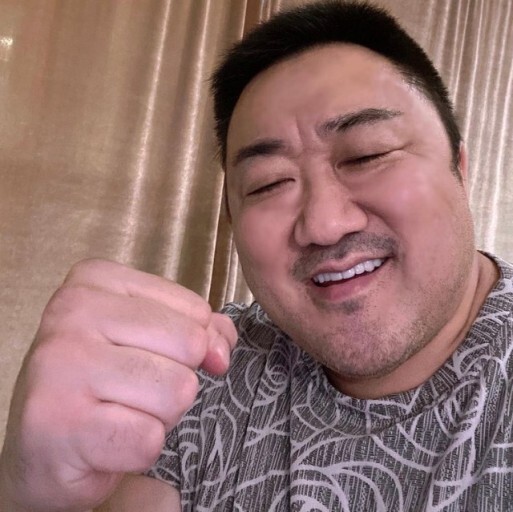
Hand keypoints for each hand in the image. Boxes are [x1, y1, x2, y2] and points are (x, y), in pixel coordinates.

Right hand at [0, 259, 236, 511]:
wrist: (42, 447)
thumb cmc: (100, 383)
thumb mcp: (147, 337)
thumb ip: (198, 328)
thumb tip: (223, 344)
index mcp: (96, 279)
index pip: (195, 310)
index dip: (194, 346)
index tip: (156, 359)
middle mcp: (73, 311)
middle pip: (190, 346)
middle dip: (176, 380)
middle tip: (133, 390)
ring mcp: (62, 364)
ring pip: (177, 391)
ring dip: (160, 415)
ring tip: (120, 413)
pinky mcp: (60, 422)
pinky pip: (150, 438)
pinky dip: (139, 448)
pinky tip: (107, 442)